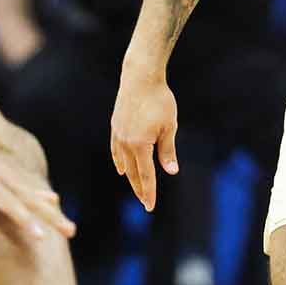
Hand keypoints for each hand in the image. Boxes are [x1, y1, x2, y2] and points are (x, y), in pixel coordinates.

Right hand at [0, 138, 72, 240]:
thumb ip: (29, 188)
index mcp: (14, 182)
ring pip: (8, 202)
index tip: (72, 231)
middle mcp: (4, 182)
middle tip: (69, 232)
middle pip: (30, 202)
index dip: (55, 216)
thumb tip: (54, 198)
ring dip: (24, 218)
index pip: (39, 202)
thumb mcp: (8, 174)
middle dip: (50, 218)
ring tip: (40, 237)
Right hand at [110, 72, 179, 210]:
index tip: (150, 206)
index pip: (146, 176)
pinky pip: (116, 151)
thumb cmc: (159, 101)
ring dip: (131, 177)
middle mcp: (125, 143)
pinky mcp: (115, 127)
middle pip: (133, 173)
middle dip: (140, 189)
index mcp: (139, 145)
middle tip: (145, 203)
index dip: (149, 192)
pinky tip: (121, 169)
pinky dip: (119, 162)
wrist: (140, 78)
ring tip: (136, 188)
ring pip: (123, 163)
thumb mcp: (169, 127)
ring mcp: (118, 135)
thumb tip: (170, 171)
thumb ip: (168, 151)